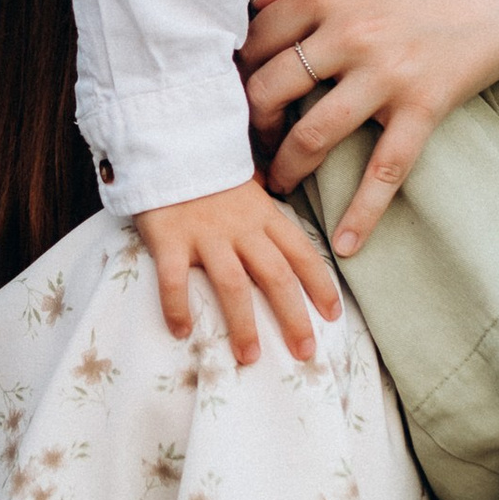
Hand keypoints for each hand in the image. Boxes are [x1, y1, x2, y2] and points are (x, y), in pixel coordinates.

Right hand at [134, 180, 339, 367]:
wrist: (164, 142)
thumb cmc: (207, 174)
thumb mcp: (247, 188)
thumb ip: (265, 215)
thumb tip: (286, 239)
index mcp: (264, 215)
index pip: (301, 253)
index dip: (321, 285)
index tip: (334, 316)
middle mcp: (240, 228)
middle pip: (276, 276)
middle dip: (293, 317)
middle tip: (304, 352)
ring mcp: (205, 234)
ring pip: (233, 284)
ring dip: (243, 324)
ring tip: (249, 357)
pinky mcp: (170, 237)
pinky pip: (175, 278)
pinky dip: (177, 306)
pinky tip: (181, 332)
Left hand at [241, 0, 498, 254]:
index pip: (257, 38)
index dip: (238, 69)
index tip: (235, 89)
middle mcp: (348, 34)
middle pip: (270, 90)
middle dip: (250, 123)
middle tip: (248, 141)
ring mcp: (385, 75)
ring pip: (312, 135)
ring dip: (286, 168)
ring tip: (277, 184)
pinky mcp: (422, 107)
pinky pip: (385, 169)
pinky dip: (363, 211)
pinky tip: (346, 243)